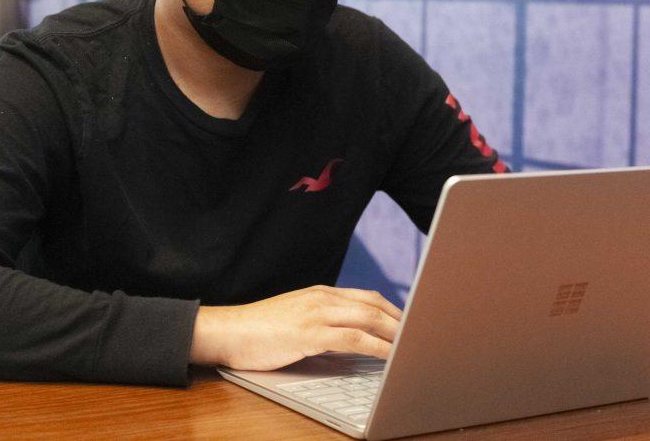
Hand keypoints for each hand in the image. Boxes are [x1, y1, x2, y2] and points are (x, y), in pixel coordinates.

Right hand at [189, 285, 402, 369]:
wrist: (227, 332)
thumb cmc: (259, 331)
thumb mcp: (295, 318)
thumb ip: (322, 321)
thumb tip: (351, 337)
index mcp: (319, 293)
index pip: (366, 296)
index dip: (393, 309)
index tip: (411, 322)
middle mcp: (321, 298)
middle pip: (373, 305)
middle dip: (402, 320)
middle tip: (423, 334)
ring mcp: (315, 314)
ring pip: (368, 318)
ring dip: (395, 333)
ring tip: (414, 345)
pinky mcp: (309, 334)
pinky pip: (353, 338)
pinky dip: (377, 346)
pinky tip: (390, 355)